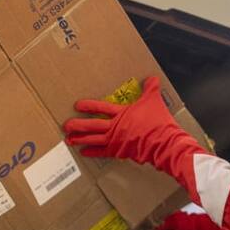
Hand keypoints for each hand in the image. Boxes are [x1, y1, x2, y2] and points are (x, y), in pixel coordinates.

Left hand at [64, 76, 179, 164]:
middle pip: (93, 125)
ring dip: (80, 139)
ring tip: (69, 140)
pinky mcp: (119, 151)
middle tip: (66, 125)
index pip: (101, 107)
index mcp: (122, 113)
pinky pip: (102, 152)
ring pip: (94, 139)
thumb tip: (152, 77)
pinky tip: (83, 152)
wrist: (164, 142)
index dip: (89, 106)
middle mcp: (116, 127)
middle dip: (78, 125)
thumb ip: (151, 88)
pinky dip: (92, 152)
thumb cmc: (158, 122)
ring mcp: (116, 140)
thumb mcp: (155, 101)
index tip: (77, 105)